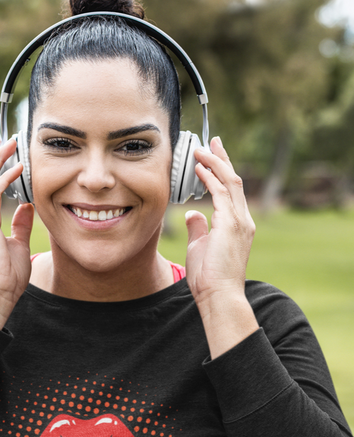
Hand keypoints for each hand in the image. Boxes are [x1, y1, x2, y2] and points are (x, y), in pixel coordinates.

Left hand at [185, 137, 257, 357]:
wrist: (218, 296)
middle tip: (211, 141)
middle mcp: (243, 220)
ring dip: (214, 163)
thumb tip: (193, 213)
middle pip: (234, 180)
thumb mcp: (201, 246)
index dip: (221, 170)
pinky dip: (209, 179)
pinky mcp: (231, 225)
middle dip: (222, 159)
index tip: (211, 155)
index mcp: (237, 224)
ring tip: (201, 148)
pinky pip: (221, 194)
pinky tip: (198, 168)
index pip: (231, 190)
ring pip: (230, 182)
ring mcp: (239, 221)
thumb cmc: (208, 277)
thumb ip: (199, 227)